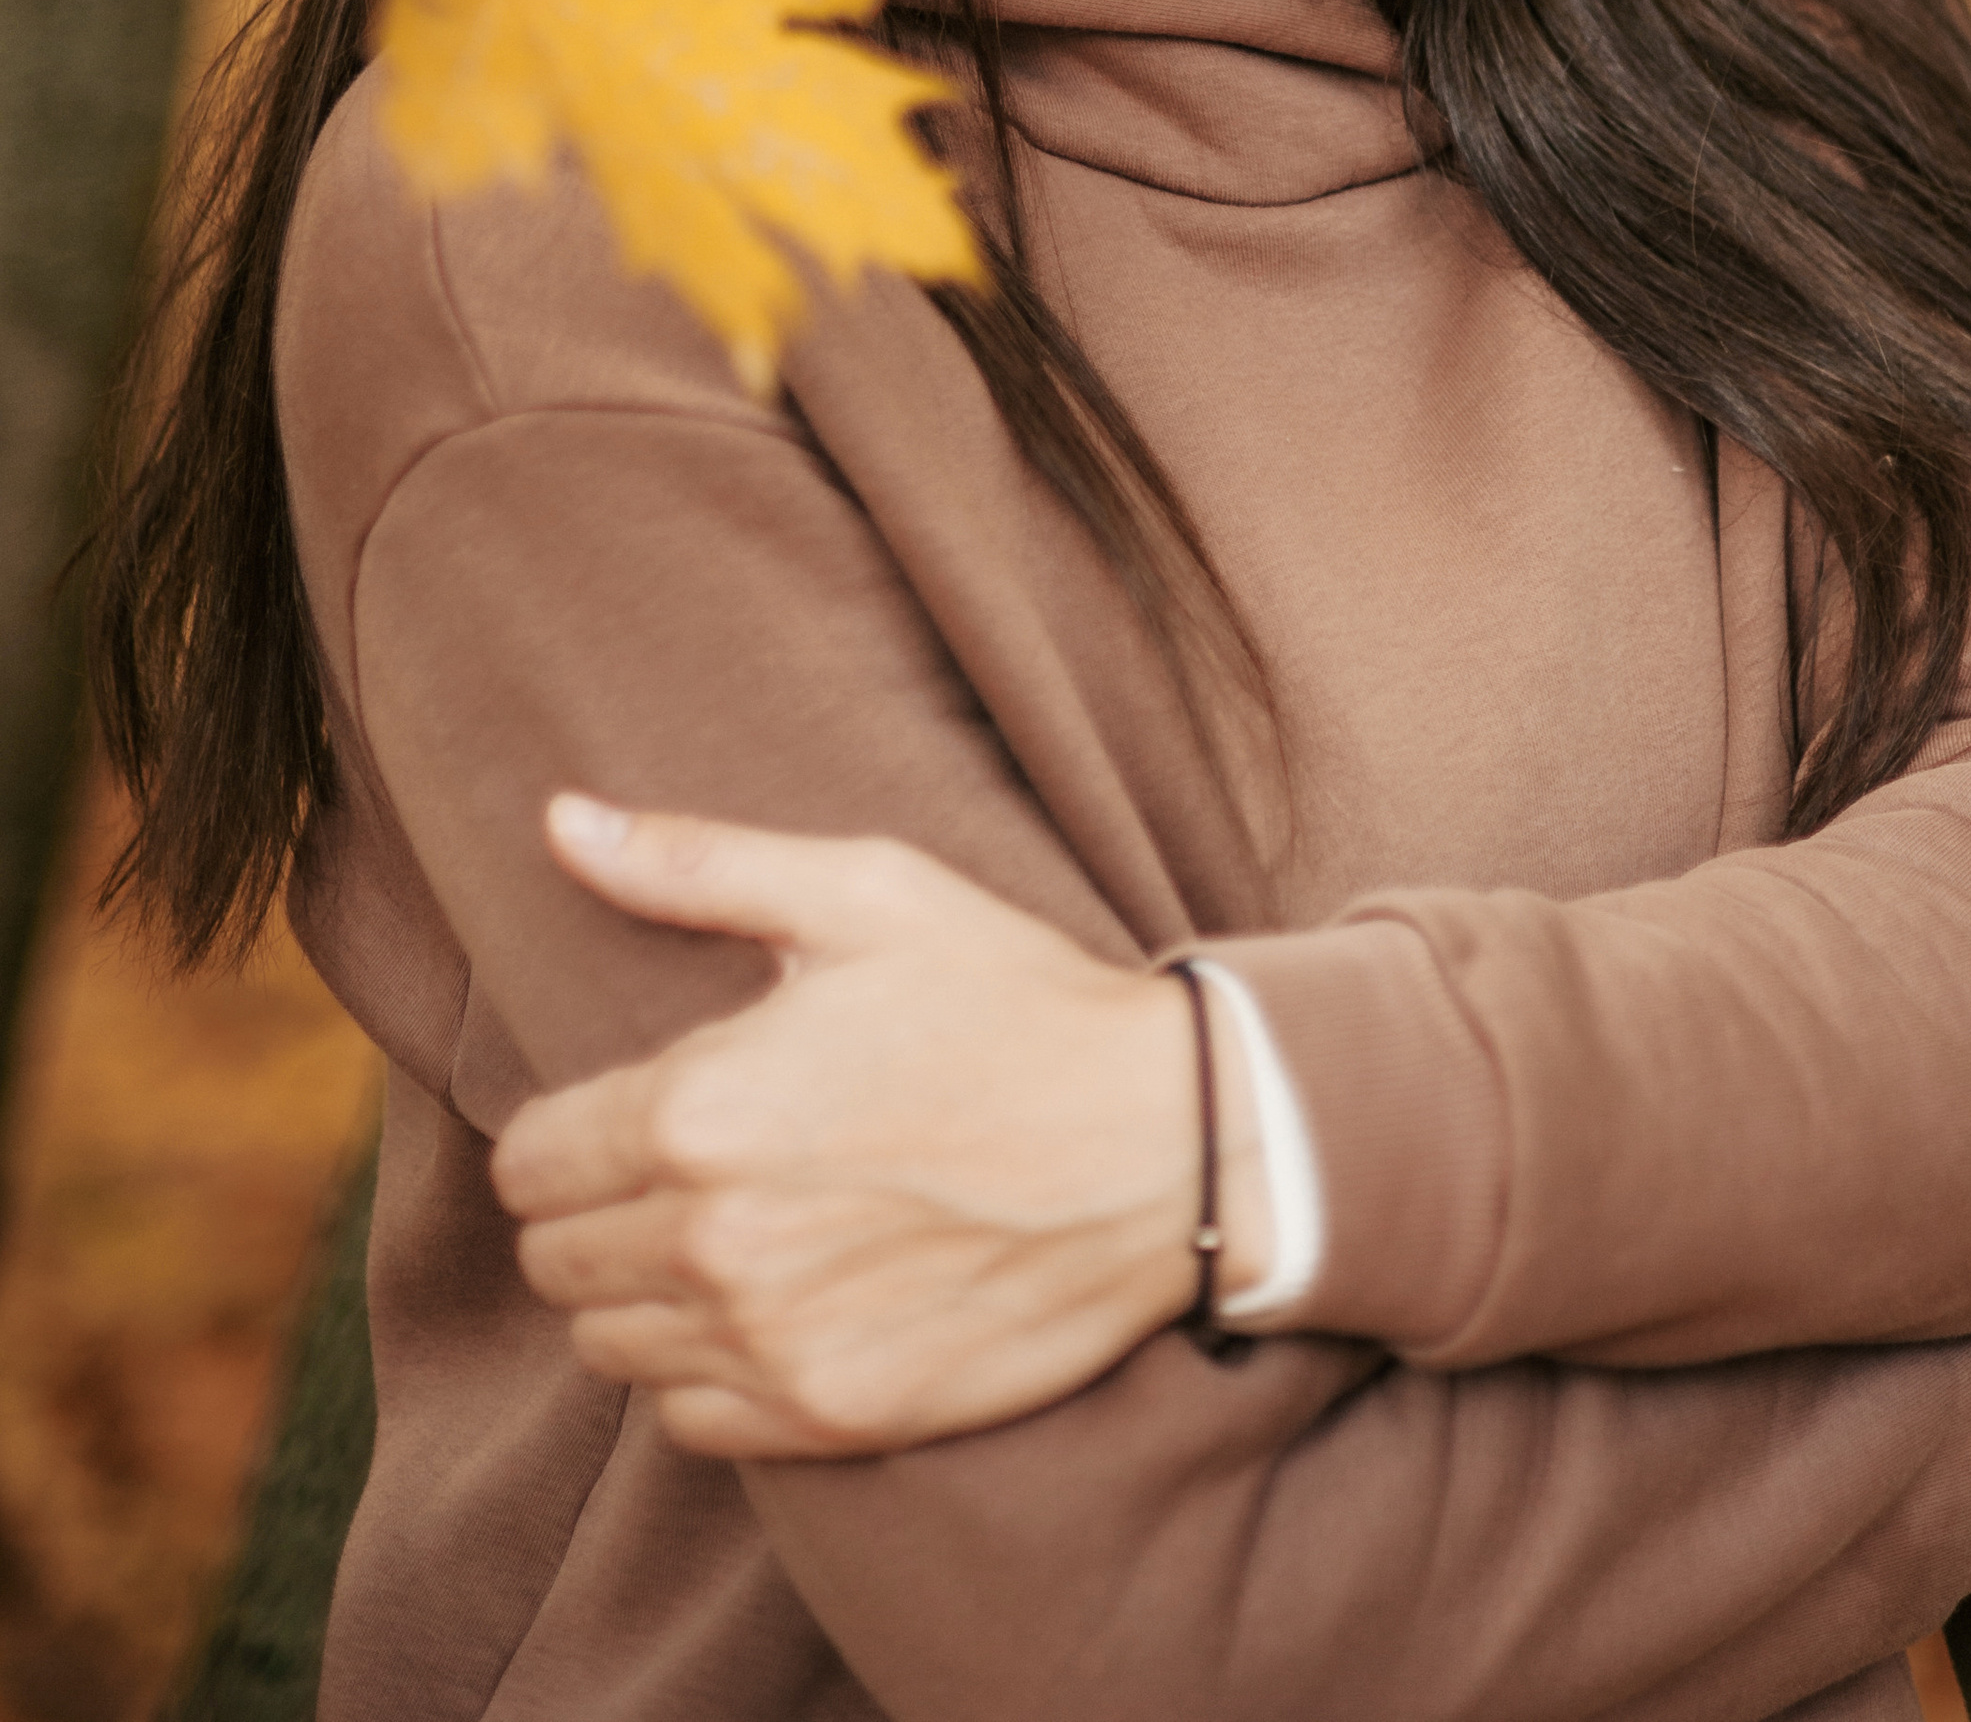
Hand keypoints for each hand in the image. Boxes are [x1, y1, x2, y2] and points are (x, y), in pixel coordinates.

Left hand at [488, 800, 1270, 1458]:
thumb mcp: (866, 894)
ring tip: (724, 1231)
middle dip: (592, 1211)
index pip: (528, 1164)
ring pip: (609, 1347)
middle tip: (679, 1167)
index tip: (625, 1112)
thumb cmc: (1015, 1001)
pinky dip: (705, 1369)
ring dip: (642, 1295)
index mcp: (700, 1110)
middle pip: (554, 1264)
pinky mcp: (830, 1416)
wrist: (1170, 1147)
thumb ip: (695, 864)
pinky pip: (689, 1420)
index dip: (562, 1133)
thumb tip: (560, 822)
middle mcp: (715, 1242)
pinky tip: (771, 1303)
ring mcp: (772, 1343)